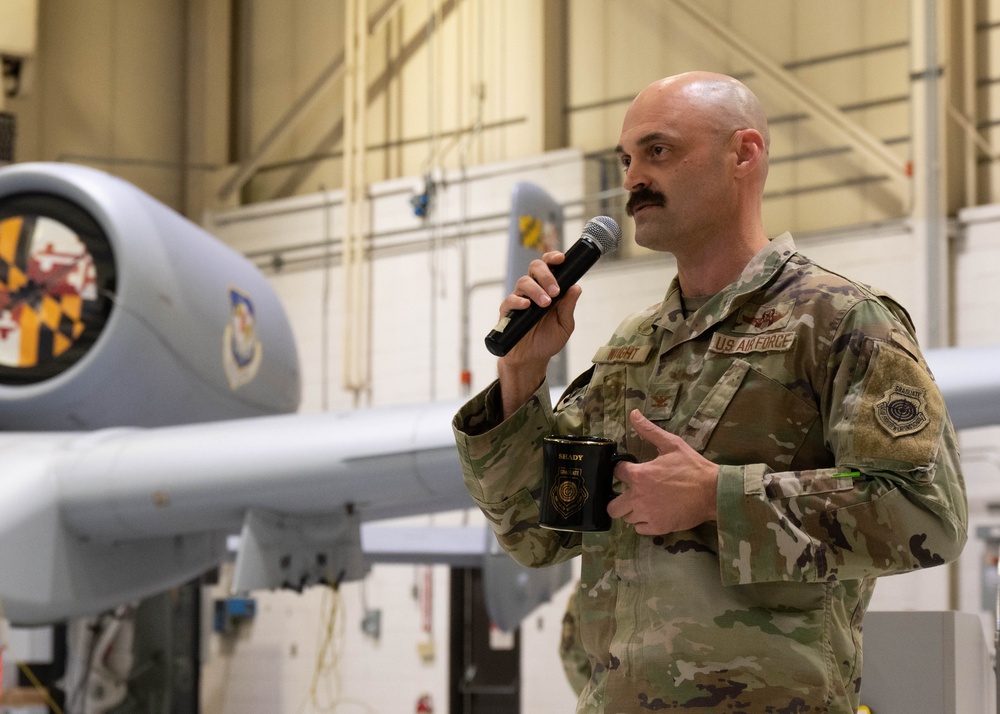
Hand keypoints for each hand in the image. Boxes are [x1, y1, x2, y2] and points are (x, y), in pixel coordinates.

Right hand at [497, 252, 581, 417]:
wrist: (531, 359)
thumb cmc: (547, 341)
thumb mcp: (564, 325)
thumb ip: (568, 307)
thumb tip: (576, 288)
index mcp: (548, 289)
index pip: (549, 267)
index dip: (553, 258)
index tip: (560, 259)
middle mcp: (533, 290)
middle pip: (535, 268)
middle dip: (546, 275)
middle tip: (555, 290)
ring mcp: (519, 299)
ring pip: (524, 282)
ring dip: (536, 290)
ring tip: (545, 304)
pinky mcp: (508, 311)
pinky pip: (510, 299)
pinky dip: (519, 300)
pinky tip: (527, 306)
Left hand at [607, 409, 718, 534]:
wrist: (713, 492)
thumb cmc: (692, 467)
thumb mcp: (672, 444)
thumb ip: (649, 430)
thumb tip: (633, 413)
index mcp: (639, 475)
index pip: (616, 473)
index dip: (622, 471)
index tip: (629, 471)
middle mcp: (638, 497)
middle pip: (612, 505)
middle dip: (618, 499)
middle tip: (631, 494)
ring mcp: (647, 514)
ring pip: (626, 518)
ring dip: (633, 511)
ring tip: (646, 504)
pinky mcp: (657, 528)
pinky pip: (640, 529)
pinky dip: (644, 523)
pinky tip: (654, 514)